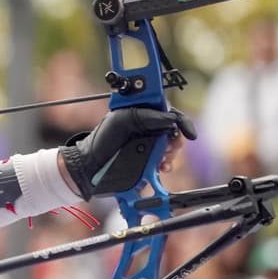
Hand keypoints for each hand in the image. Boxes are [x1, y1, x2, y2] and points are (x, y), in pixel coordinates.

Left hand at [59, 107, 195, 199]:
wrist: (91, 167)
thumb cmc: (101, 141)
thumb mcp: (121, 121)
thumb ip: (147, 116)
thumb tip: (171, 118)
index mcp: (141, 112)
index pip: (169, 111)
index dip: (180, 120)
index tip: (186, 132)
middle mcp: (147, 127)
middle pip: (174, 130)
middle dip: (175, 139)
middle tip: (169, 148)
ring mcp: (148, 144)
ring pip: (171, 147)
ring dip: (171, 153)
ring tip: (162, 160)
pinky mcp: (147, 160)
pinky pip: (165, 161)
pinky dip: (167, 164)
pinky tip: (161, 167)